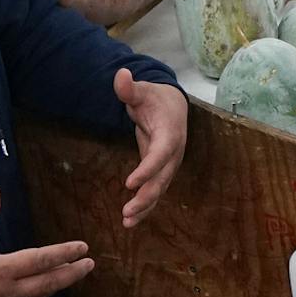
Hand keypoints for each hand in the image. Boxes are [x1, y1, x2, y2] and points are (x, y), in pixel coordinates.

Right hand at [0, 188, 91, 296]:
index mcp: (0, 270)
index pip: (42, 260)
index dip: (65, 253)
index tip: (83, 248)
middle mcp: (6, 293)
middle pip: (48, 283)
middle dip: (71, 274)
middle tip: (89, 266)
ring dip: (53, 287)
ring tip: (67, 277)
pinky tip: (35, 293)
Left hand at [116, 68, 187, 226]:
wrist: (172, 105)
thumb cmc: (154, 98)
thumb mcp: (141, 91)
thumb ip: (129, 88)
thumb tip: (121, 75)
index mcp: (171, 132)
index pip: (161, 153)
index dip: (148, 169)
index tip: (130, 183)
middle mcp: (174, 151)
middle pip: (163, 177)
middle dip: (147, 196)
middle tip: (127, 211)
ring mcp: (170, 163)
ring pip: (160, 188)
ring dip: (146, 206)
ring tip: (127, 222)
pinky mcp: (162, 170)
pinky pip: (156, 190)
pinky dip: (146, 206)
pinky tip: (131, 221)